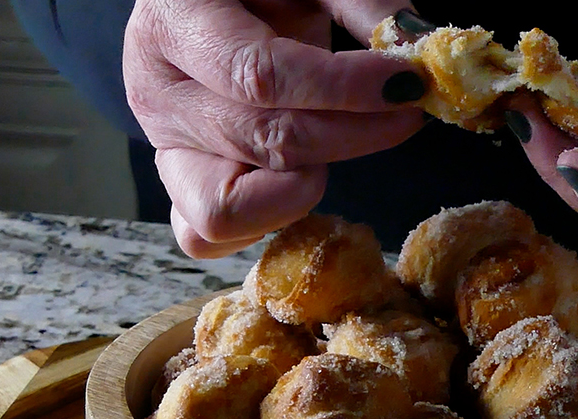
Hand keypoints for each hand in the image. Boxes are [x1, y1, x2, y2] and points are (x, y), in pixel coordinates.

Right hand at [123, 0, 426, 257]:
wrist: (208, 7)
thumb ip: (362, 3)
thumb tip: (419, 47)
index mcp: (175, 21)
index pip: (261, 75)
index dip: (343, 88)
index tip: (407, 82)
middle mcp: (158, 92)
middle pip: (264, 142)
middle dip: (354, 134)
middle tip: (407, 110)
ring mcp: (165, 148)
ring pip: (228, 208)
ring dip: (303, 186)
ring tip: (338, 141)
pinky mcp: (178, 187)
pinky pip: (206, 237)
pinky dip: (262, 223)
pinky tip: (303, 180)